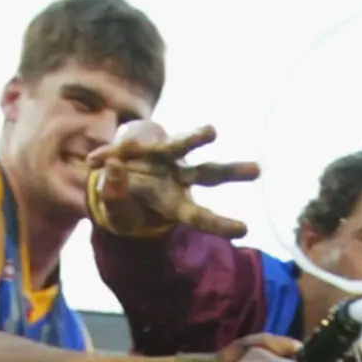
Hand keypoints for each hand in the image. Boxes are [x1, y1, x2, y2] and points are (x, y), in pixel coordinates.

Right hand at [83, 121, 258, 239]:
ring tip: (211, 132)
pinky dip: (121, 148)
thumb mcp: (117, 211)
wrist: (113, 178)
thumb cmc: (123, 204)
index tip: (244, 230)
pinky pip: (141, 140)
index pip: (200, 217)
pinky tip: (104, 156)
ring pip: (186, 146)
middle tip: (258, 169)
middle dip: (232, 172)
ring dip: (197, 137)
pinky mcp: (151, 141)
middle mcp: (178, 180)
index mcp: (174, 207)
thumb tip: (114, 168)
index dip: (220, 224)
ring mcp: (168, 158)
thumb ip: (114, 196)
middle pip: (209, 175)